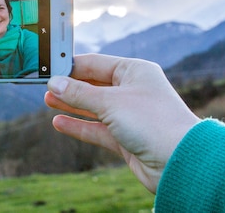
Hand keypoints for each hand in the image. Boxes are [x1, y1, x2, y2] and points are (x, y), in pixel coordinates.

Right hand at [44, 54, 199, 192]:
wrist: (180, 162)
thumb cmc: (152, 122)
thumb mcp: (110, 102)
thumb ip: (79, 93)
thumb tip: (55, 83)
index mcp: (135, 71)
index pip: (97, 63)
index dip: (72, 66)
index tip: (50, 67)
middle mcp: (133, 91)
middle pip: (94, 85)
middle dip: (70, 86)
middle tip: (45, 85)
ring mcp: (130, 115)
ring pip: (94, 107)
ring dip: (72, 105)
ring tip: (48, 101)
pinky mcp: (126, 138)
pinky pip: (97, 129)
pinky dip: (79, 125)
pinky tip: (59, 123)